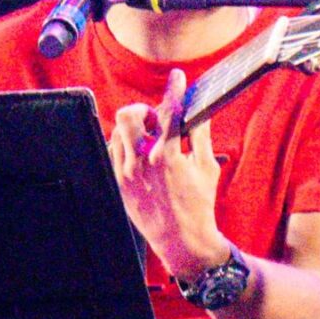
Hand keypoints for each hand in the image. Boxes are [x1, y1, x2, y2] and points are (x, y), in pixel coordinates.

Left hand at [107, 67, 224, 279]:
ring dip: (135, 131)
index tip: (178, 78)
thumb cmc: (199, 204)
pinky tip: (140, 156)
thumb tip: (197, 109)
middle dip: (143, 111)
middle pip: (127, 115)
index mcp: (166, 156)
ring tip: (151, 142)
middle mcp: (141, 163)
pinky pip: (113, 153)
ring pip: (118, 133)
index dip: (175, 89)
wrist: (182, 240)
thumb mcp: (207, 167)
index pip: (169, 111)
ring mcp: (126, 174)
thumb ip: (200, 134)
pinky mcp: (118, 185)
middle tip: (156, 122)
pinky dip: (125, 148)